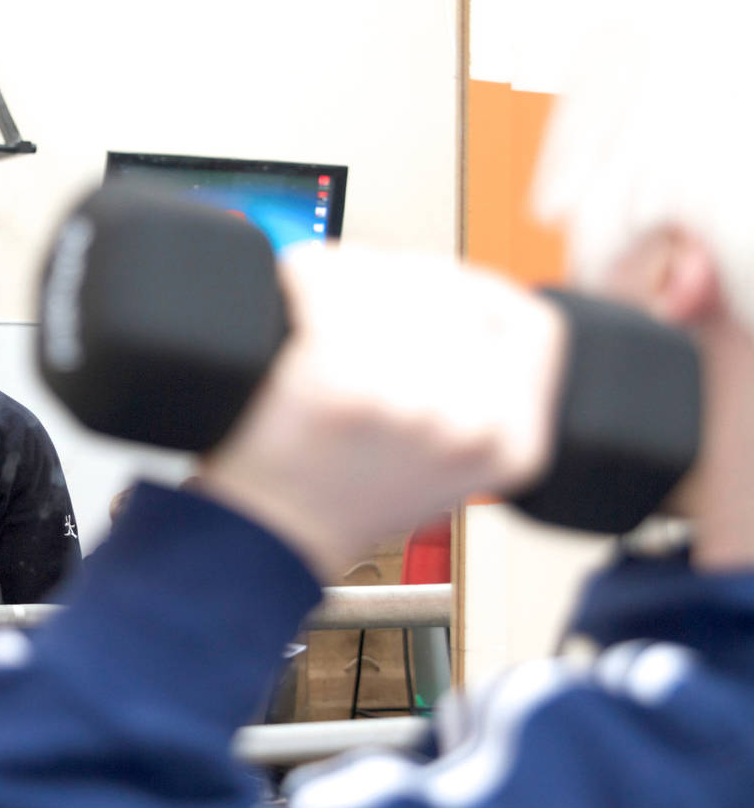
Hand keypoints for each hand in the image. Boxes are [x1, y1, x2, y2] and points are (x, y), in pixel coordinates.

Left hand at [198, 244, 566, 579]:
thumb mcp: (456, 461)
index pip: (537, 327)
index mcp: (516, 445)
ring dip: (348, 279)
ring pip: (390, 273)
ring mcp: (408, 396)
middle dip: (399, 286)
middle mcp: (473, 421)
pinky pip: (326, 274)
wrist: (269, 535)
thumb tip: (471, 297)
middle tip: (357, 314)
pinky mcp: (339, 375)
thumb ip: (485, 391)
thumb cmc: (347, 497)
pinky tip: (292, 307)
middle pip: (453, 289)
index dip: (486, 299)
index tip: (445, 293)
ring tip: (322, 321)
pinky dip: (301, 277)